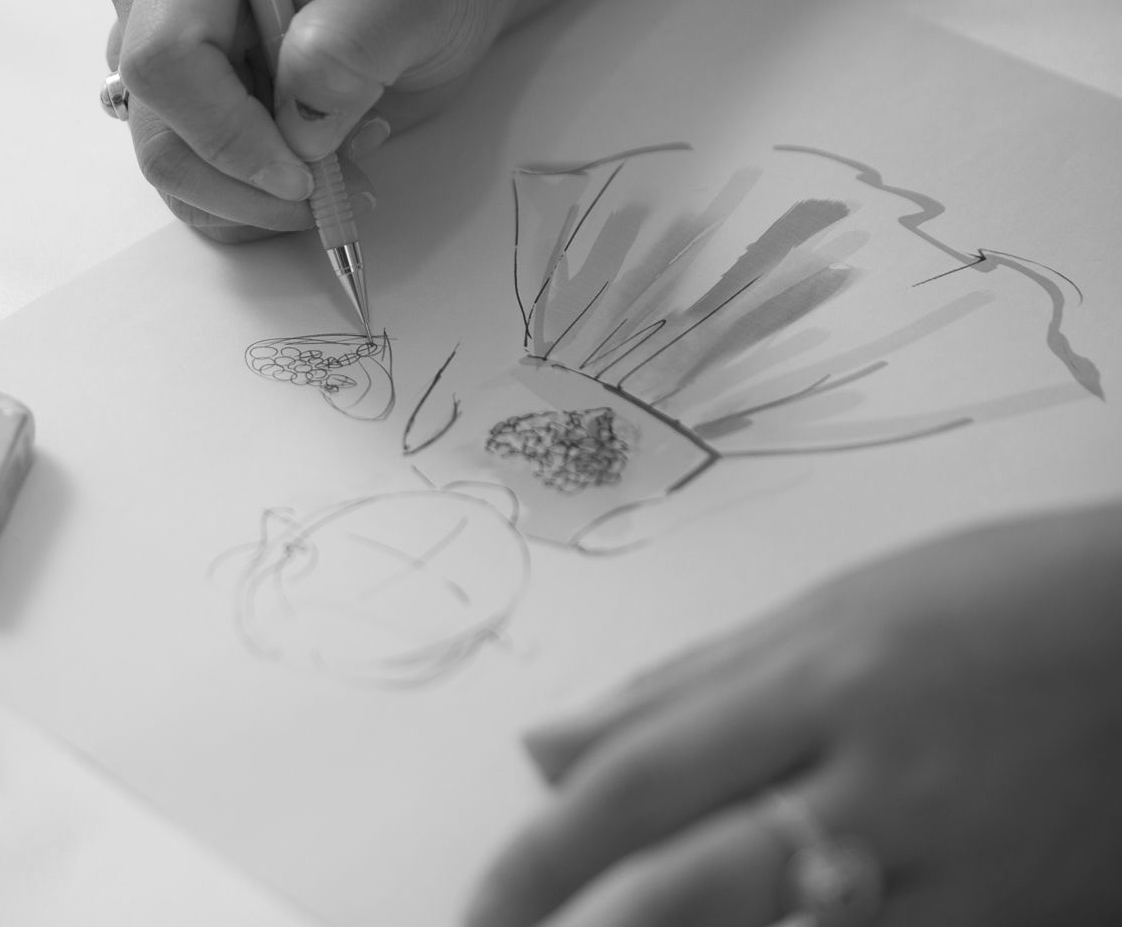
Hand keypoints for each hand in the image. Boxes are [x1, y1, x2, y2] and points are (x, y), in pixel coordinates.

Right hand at [103, 0, 511, 240]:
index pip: (166, 58)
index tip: (303, 174)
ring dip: (257, 197)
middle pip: (158, 128)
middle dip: (246, 182)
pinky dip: (255, 200)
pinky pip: (192, 187)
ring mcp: (162, 57)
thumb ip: (348, 44)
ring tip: (344, 159)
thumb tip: (297, 125)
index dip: (227, 133)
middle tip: (333, 185)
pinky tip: (319, 161)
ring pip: (170, 169)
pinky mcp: (180, 108)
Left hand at [468, 502, 1121, 926]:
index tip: (480, 907)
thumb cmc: (1002, 599)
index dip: (540, 858)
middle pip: (691, 880)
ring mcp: (953, 867)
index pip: (639, 782)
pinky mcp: (1013, 922)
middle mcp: (874, 779)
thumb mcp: (835, 610)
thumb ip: (685, 688)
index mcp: (817, 680)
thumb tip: (543, 750)